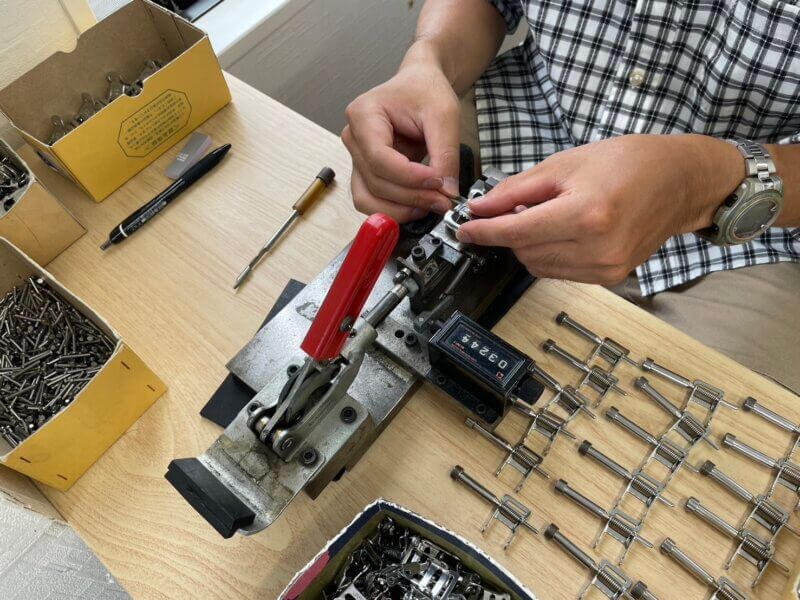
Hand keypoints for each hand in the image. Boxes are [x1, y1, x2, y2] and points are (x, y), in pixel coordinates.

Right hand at [342, 49, 460, 222]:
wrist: (419, 86)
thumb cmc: (425, 91)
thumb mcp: (444, 115)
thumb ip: (445, 154)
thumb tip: (447, 192)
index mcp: (363, 115)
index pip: (379, 158)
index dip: (409, 177)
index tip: (438, 183)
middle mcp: (353, 138)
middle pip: (375, 182)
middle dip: (412, 197)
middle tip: (444, 200)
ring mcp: (356, 158)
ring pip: (368, 198)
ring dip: (401, 209)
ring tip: (431, 204)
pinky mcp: (366, 173)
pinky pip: (372, 201)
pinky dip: (394, 210)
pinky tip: (418, 206)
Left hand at [457, 134, 742, 283]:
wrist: (680, 182)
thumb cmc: (628, 162)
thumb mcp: (566, 164)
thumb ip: (518, 190)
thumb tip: (480, 208)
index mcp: (586, 214)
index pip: (517, 232)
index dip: (484, 231)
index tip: (463, 229)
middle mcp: (597, 249)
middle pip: (524, 252)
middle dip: (509, 232)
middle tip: (511, 208)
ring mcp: (606, 269)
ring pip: (538, 266)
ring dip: (528, 245)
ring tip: (546, 215)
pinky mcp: (610, 278)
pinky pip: (559, 272)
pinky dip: (549, 254)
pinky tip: (561, 231)